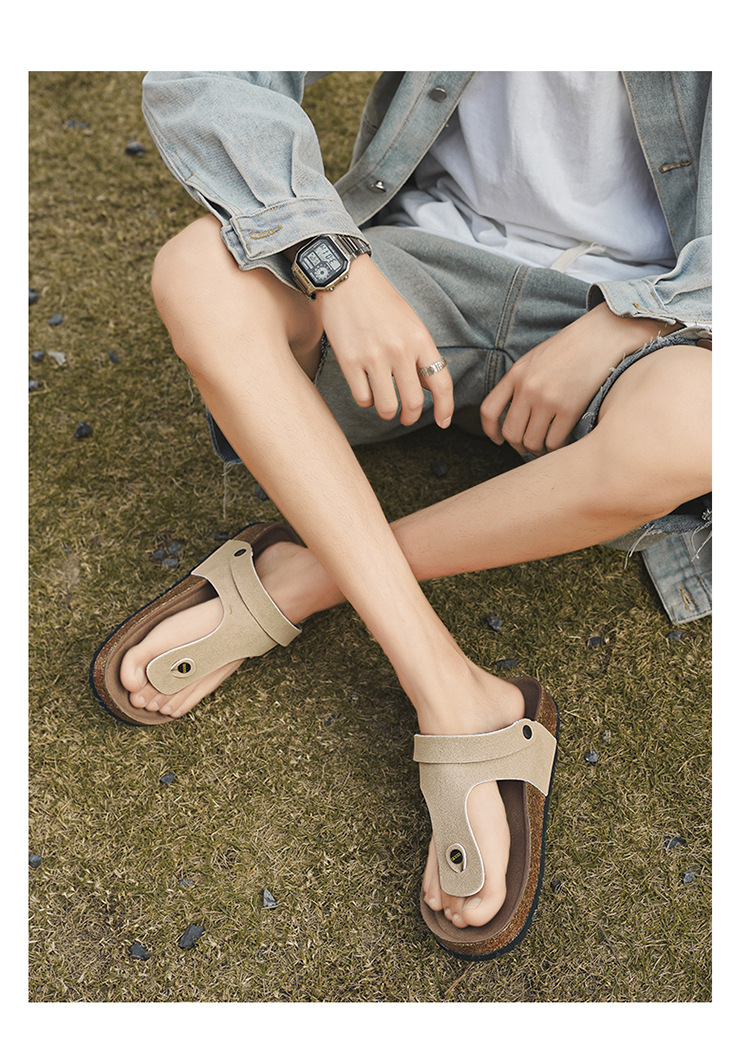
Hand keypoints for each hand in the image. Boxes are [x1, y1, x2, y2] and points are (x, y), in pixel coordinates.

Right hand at [315, 256, 453, 428]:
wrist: (346, 278)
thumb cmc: (380, 300)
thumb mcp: (410, 322)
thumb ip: (421, 354)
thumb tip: (430, 388)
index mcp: (420, 339)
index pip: (442, 383)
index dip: (446, 408)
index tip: (443, 421)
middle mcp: (399, 350)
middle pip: (414, 402)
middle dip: (411, 416)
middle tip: (407, 417)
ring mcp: (373, 357)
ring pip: (387, 407)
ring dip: (388, 412)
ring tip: (385, 405)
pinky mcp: (349, 361)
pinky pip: (363, 398)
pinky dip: (367, 400)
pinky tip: (367, 389)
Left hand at [480, 303, 675, 454]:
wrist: (600, 337)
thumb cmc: (569, 348)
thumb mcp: (534, 359)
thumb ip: (520, 382)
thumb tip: (513, 412)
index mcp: (516, 374)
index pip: (489, 411)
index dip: (491, 431)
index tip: (499, 440)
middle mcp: (528, 388)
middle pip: (511, 432)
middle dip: (518, 445)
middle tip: (527, 447)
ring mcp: (547, 399)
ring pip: (532, 441)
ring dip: (537, 449)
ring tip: (545, 446)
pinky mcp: (569, 409)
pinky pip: (554, 441)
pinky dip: (555, 448)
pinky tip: (560, 443)